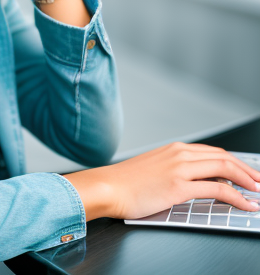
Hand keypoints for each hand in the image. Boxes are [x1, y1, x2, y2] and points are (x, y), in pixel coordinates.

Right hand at [63, 142, 259, 220]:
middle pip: (223, 157)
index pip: (213, 152)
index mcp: (174, 148)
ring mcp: (180, 168)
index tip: (247, 172)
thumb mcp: (154, 168)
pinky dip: (236, 197)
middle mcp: (179, 153)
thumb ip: (175, 170)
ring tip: (258, 191)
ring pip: (224, 168)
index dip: (235, 162)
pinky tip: (245, 204)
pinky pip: (217, 189)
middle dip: (246, 170)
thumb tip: (194, 181)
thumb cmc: (126, 182)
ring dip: (246, 180)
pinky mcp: (179, 186)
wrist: (108, 187)